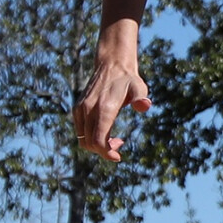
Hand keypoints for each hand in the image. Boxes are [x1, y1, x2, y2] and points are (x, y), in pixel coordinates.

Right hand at [74, 42, 149, 162]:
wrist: (111, 65)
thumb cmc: (128, 80)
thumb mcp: (139, 87)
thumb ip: (141, 97)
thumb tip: (144, 105)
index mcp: (103, 108)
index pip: (98, 141)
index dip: (107, 153)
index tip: (118, 156)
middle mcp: (88, 109)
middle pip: (90, 143)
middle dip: (104, 150)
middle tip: (120, 144)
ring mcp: (80, 109)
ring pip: (83, 140)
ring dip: (97, 145)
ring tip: (115, 139)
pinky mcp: (77, 109)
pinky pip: (80, 132)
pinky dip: (90, 138)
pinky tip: (105, 132)